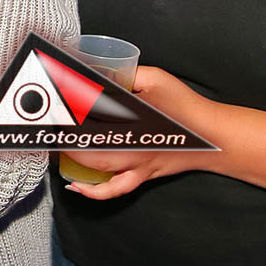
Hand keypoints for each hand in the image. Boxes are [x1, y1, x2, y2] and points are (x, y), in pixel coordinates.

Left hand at [60, 67, 217, 199]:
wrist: (215, 136)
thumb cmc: (186, 106)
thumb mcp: (157, 79)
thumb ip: (130, 75)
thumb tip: (103, 73)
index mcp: (132, 119)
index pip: (91, 113)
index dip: (69, 109)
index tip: (53, 103)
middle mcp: (131, 145)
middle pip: (88, 142)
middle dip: (65, 135)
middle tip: (50, 125)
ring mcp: (136, 164)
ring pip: (97, 168)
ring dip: (73, 159)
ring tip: (57, 149)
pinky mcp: (142, 176)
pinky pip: (115, 190)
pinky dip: (94, 191)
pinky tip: (77, 187)